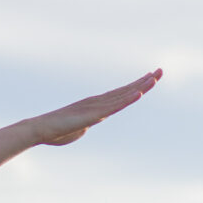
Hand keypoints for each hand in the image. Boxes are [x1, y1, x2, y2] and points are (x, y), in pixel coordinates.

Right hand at [30, 69, 161, 145]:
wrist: (40, 130)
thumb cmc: (56, 132)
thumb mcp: (78, 130)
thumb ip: (86, 126)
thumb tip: (86, 126)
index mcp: (97, 105)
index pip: (122, 94)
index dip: (138, 85)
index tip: (151, 77)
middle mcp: (98, 102)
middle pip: (126, 90)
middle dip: (145, 81)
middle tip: (161, 71)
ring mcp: (96, 107)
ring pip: (122, 95)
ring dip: (140, 87)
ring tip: (155, 78)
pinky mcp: (92, 115)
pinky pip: (113, 107)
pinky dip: (127, 100)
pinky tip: (139, 94)